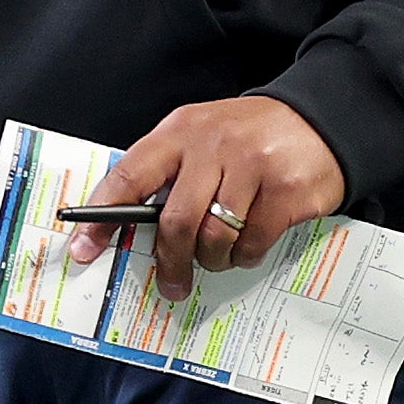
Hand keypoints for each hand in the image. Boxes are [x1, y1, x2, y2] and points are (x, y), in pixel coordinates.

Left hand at [67, 95, 346, 295]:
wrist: (319, 119)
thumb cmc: (247, 135)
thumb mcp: (200, 135)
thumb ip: (167, 171)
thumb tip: (125, 223)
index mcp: (180, 132)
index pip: (129, 176)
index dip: (101, 216)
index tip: (84, 248)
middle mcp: (213, 147)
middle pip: (175, 220)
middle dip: (169, 261)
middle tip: (171, 284)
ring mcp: (252, 168)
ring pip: (214, 238)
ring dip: (211, 260)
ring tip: (216, 257)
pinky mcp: (286, 192)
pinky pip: (253, 244)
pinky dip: (245, 256)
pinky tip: (247, 246)